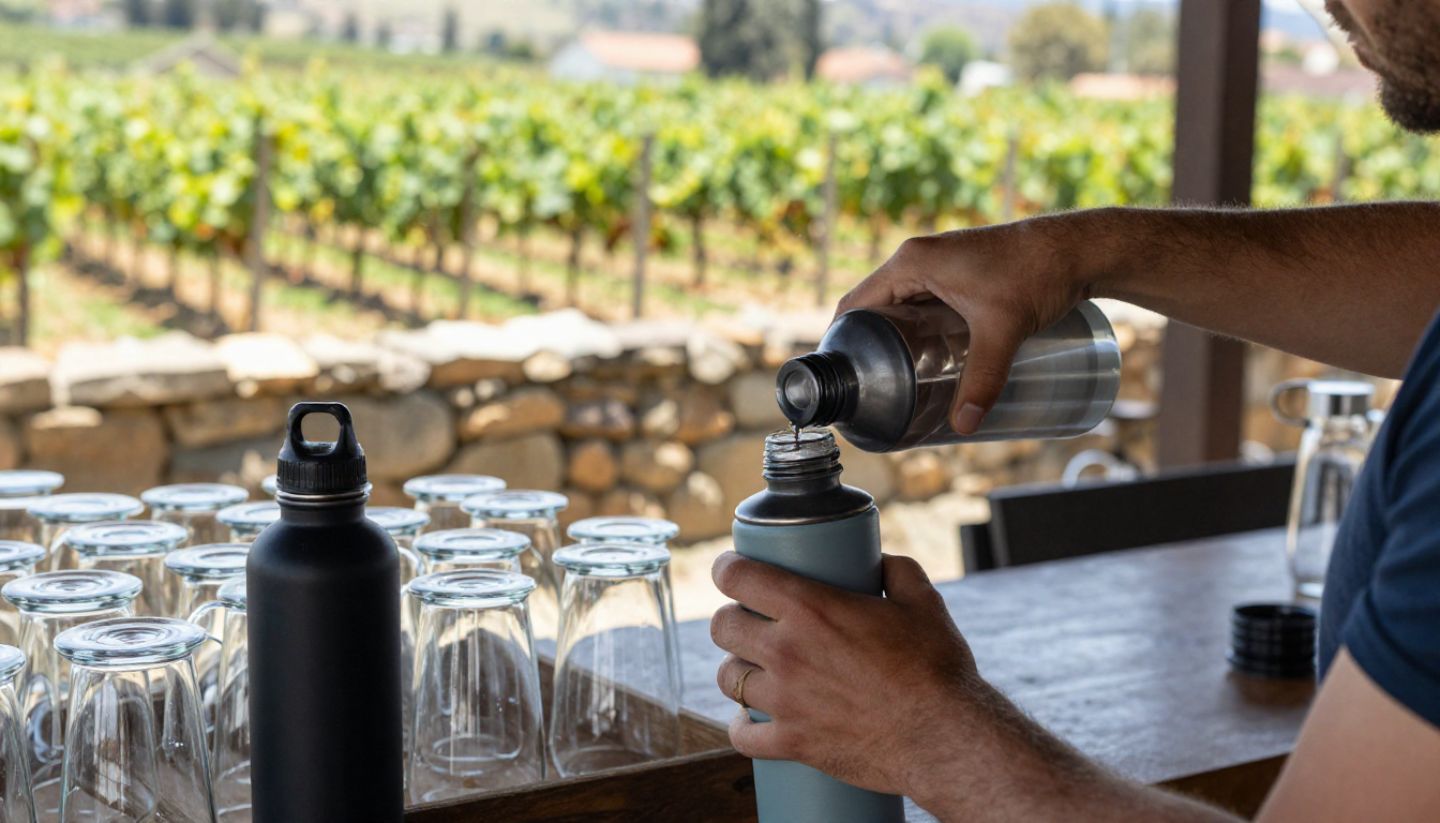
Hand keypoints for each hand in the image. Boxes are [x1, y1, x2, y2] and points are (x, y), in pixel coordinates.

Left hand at [709, 551, 978, 799]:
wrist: (945, 738)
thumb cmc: (937, 667)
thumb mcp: (923, 601)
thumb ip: (897, 571)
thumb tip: (880, 561)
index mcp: (811, 608)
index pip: (737, 576)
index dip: (726, 568)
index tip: (730, 571)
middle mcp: (787, 650)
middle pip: (723, 626)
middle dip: (732, 618)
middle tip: (750, 622)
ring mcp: (786, 700)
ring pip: (728, 677)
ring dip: (737, 669)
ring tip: (755, 669)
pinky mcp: (793, 742)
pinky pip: (743, 736)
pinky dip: (742, 727)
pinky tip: (748, 721)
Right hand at [836, 215, 1099, 433]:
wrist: (1079, 247)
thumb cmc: (1038, 272)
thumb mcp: (1003, 330)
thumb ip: (983, 379)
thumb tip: (965, 426)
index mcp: (912, 262)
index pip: (856, 303)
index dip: (843, 339)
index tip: (843, 375)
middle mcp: (919, 258)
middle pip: (874, 307)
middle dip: (870, 345)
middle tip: (871, 386)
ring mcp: (940, 263)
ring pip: (901, 305)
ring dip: (894, 337)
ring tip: (894, 378)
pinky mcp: (960, 271)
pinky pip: (923, 301)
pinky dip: (918, 326)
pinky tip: (927, 354)